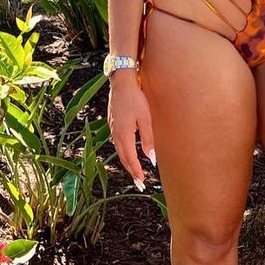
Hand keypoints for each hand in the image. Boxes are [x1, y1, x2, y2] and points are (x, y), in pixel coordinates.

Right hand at [107, 72, 154, 190]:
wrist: (122, 81)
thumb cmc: (136, 98)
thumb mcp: (146, 119)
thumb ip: (148, 139)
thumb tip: (151, 159)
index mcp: (123, 134)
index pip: (130, 159)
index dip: (136, 172)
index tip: (142, 182)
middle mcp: (115, 133)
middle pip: (123, 157)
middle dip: (131, 171)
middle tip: (139, 183)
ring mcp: (112, 127)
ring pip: (119, 150)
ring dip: (127, 162)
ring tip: (135, 171)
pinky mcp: (113, 122)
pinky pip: (118, 142)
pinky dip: (124, 151)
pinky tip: (129, 152)